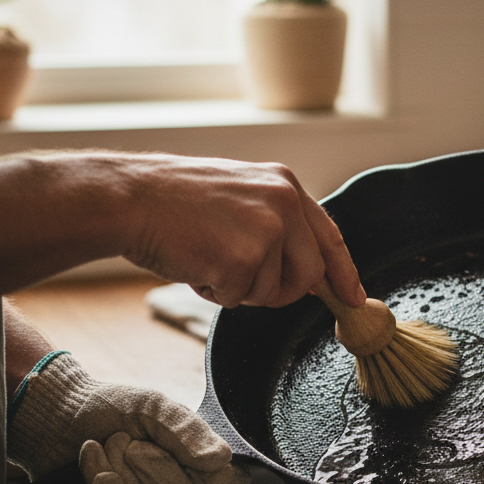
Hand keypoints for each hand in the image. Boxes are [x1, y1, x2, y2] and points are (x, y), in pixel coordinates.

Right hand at [0, 150, 365, 314]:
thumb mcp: (239, 196)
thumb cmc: (174, 201)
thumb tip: (308, 270)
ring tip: (206, 254)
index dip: (344, 272)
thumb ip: (277, 224)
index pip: (330, 237)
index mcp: (284, 185)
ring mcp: (266, 231)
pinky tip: (193, 261)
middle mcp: (284, 204)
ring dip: (238, 287)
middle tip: (240, 278)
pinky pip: (238, 299)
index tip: (355, 297)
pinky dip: (214, 292)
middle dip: (279, 290)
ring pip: (272, 291)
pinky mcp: (242, 259)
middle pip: (308, 275)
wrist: (128, 198)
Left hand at [7, 353, 249, 483]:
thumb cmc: (110, 408)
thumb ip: (187, 430)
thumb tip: (221, 459)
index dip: (213, 481)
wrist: (57, 417)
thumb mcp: (151, 406)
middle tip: (122, 442)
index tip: (184, 459)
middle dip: (143, 472)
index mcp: (196, 462)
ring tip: (95, 453)